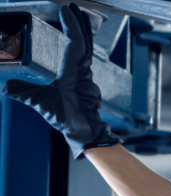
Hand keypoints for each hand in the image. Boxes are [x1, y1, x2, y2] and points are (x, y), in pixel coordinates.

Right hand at [3, 4, 120, 157]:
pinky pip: (85, 58)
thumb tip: (5, 86)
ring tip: (78, 16)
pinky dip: (82, 45)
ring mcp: (86, 76)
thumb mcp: (41, 104)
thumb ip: (23, 93)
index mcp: (74, 72)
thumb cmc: (69, 119)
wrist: (87, 133)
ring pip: (87, 49)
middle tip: (73, 6)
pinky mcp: (86, 82)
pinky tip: (77, 43)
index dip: (71, 25)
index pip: (75, 43)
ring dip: (82, 32)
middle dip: (78, 22)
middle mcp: (83, 71)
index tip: (66, 9)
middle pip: (84, 41)